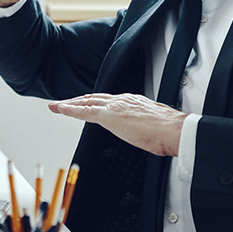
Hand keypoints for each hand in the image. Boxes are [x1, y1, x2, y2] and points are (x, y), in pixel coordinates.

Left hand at [48, 93, 186, 156]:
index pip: (108, 100)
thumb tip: (148, 133)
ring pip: (86, 102)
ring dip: (70, 104)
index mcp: (133, 102)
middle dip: (77, 100)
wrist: (174, 130)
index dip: (94, 102)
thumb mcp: (155, 124)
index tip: (87, 104)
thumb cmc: (170, 131)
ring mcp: (114, 107)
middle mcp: (122, 100)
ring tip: (58, 106)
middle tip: (64, 103)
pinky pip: (84, 112)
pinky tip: (61, 109)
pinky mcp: (109, 116)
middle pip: (94, 98)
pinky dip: (70, 110)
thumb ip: (146, 125)